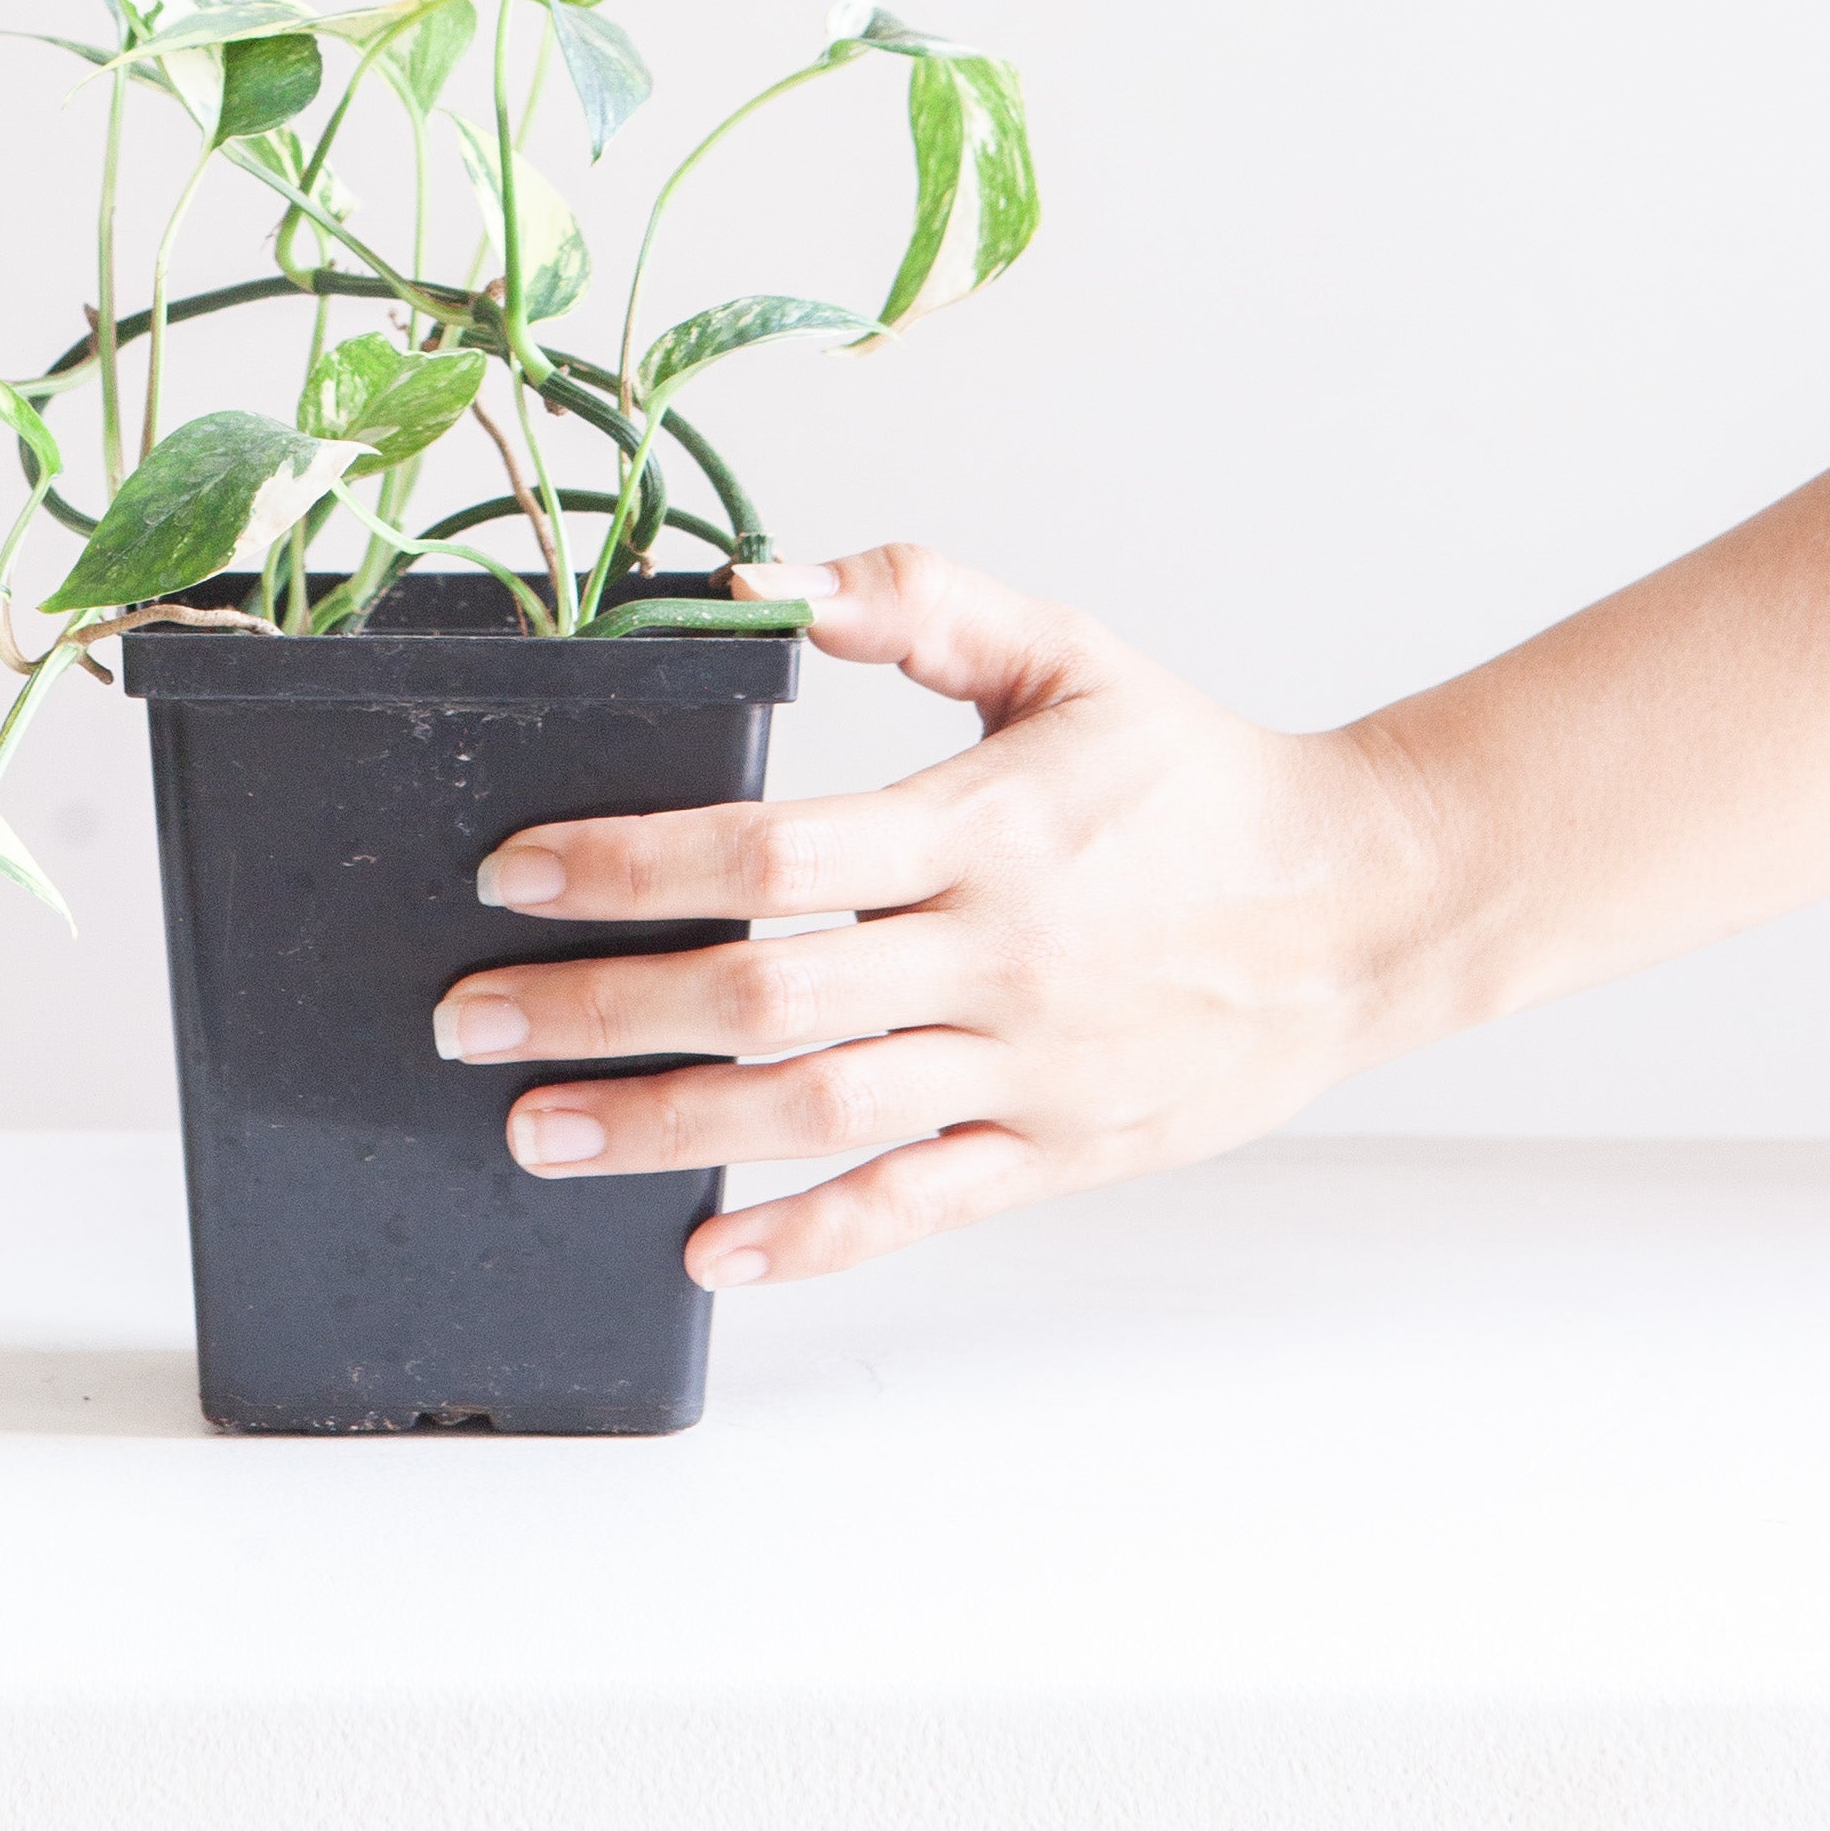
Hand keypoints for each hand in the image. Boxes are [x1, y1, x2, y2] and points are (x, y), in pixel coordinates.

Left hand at [435, 543, 1452, 1290]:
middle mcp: (994, 958)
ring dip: (659, 1132)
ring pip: (812, 1116)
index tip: (515, 874)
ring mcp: (1023, 1069)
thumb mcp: (1063, 651)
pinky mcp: (1053, 1153)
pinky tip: (705, 1253)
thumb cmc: (1192, 771)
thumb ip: (912, 595)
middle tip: (467, 1017)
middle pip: (761, 996)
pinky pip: (912, 1207)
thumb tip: (753, 577)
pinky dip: (806, 1240)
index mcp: (982, 828)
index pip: (772, 855)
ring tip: (532, 1132)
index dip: (630, 866)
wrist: (1362, 904)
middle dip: (596, 1009)